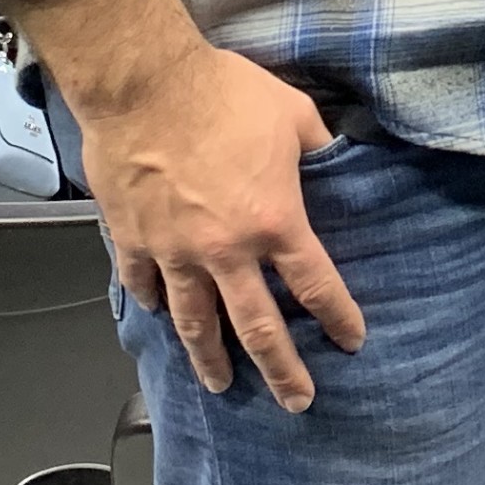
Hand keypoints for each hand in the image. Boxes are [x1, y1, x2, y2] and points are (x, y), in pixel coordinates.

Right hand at [77, 44, 364, 410]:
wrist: (144, 83)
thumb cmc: (223, 92)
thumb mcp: (292, 113)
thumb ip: (318, 145)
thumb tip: (338, 155)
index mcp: (273, 221)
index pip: (315, 284)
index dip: (337, 317)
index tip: (351, 341)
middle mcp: (225, 250)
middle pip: (258, 326)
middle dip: (281, 369)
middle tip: (296, 400)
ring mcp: (174, 252)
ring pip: (195, 322)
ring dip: (211, 358)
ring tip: (222, 384)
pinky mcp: (133, 241)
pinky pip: (144, 287)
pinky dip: (154, 306)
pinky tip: (162, 317)